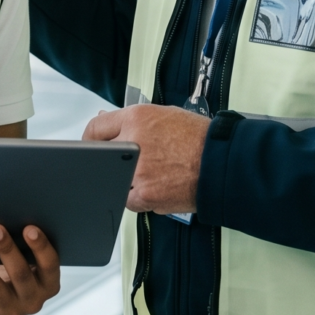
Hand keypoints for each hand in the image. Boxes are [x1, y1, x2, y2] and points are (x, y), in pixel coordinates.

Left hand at [0, 224, 61, 314]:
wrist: (1, 295)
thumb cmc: (15, 266)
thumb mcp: (26, 258)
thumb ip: (23, 243)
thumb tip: (7, 211)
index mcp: (49, 284)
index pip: (49, 265)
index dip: (41, 247)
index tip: (29, 228)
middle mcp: (33, 301)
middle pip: (20, 275)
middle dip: (5, 250)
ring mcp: (11, 312)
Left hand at [84, 105, 209, 213]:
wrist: (222, 163)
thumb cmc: (200, 139)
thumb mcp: (165, 115)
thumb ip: (134, 120)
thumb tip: (105, 121)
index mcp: (137, 118)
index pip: (96, 128)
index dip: (91, 140)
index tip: (93, 147)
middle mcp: (133, 141)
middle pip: (100, 156)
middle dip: (108, 161)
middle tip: (122, 164)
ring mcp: (137, 170)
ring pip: (114, 179)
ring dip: (126, 179)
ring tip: (152, 174)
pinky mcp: (145, 194)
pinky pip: (128, 199)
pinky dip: (138, 197)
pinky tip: (155, 188)